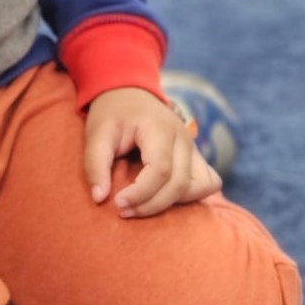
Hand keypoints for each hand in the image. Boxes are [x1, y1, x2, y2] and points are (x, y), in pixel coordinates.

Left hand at [84, 87, 221, 218]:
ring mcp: (193, 147)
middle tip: (123, 211)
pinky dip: (191, 196)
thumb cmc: (112, 114)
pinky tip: (164, 197)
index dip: (141, 193)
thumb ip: (95, 164)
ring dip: (172, 203)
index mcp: (160, 128)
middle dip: (151, 204)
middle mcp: (183, 138)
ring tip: (142, 206)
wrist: (128, 93)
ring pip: (199, 186)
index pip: (161, 170)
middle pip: (180, 184)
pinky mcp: (196, 156)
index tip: (118, 204)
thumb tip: (99, 198)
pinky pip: (209, 182)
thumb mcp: (96, 134)